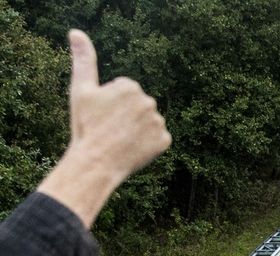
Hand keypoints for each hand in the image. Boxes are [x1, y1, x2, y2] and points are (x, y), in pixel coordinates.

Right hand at [37, 30, 171, 228]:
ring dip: (137, 130)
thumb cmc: (86, 126)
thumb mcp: (81, 91)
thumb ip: (84, 60)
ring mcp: (158, 121)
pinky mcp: (165, 140)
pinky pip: (157, 139)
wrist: (96, 162)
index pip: (124, 92)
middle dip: (125, 116)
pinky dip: (148, 145)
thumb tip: (76, 32)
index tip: (102, 116)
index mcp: (129, 86)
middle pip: (137, 106)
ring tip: (120, 140)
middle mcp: (148, 101)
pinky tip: (134, 149)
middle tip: (109, 129)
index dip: (110, 105)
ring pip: (147, 122)